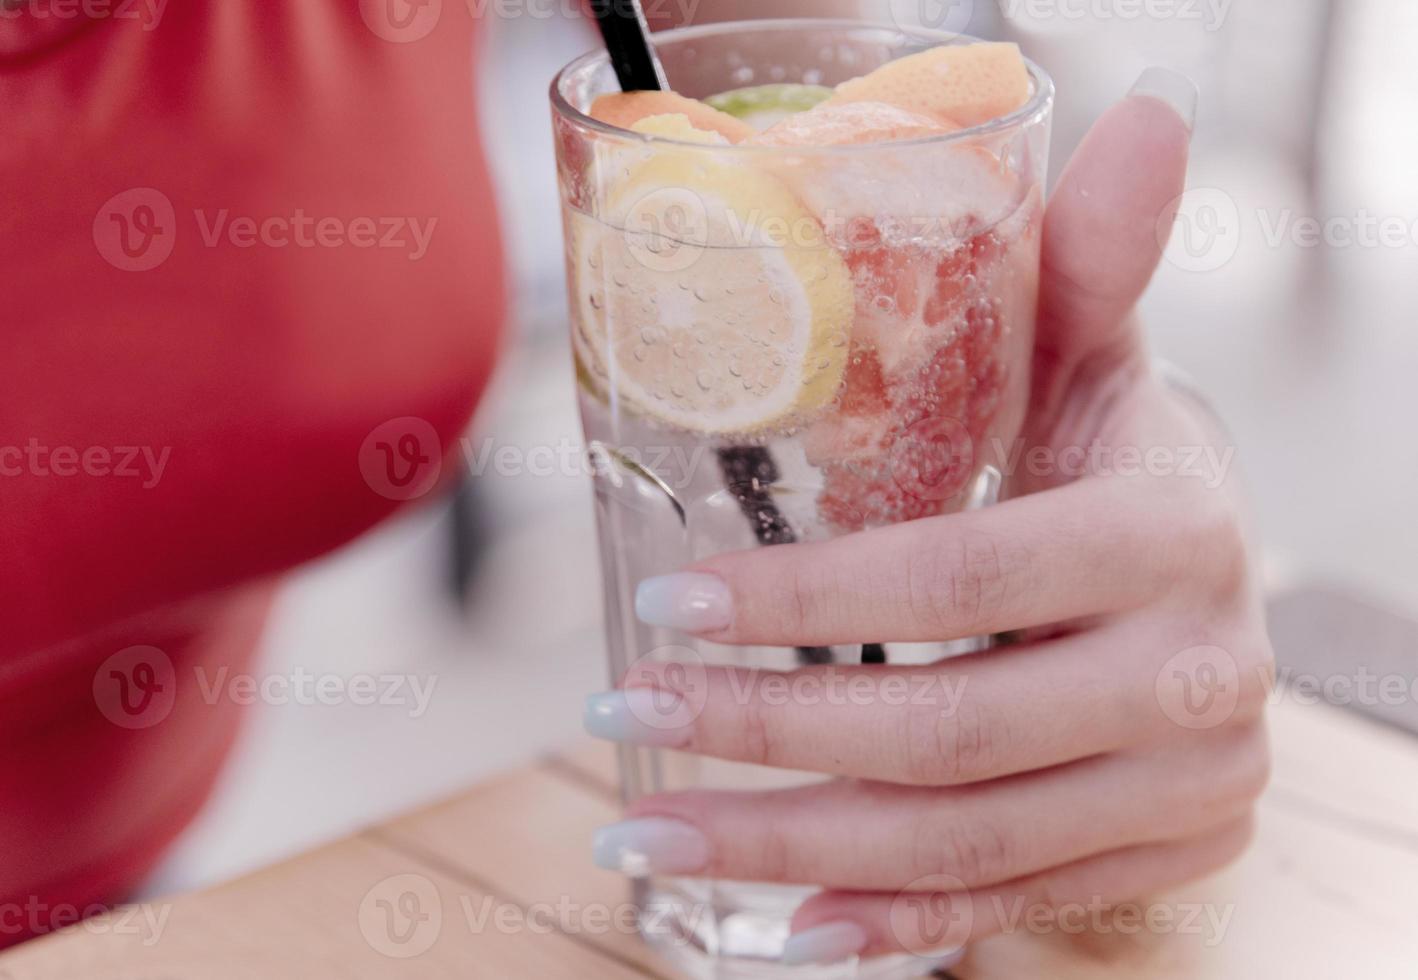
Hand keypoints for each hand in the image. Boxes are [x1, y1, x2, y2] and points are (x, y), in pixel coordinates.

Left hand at [584, 70, 1273, 964]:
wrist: (1203, 582)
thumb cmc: (1114, 457)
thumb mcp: (1097, 359)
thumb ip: (1088, 259)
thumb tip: (1149, 108)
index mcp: (1172, 529)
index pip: (963, 575)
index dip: (809, 599)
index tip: (672, 602)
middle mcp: (1196, 672)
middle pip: (949, 729)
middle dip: (766, 731)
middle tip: (626, 723)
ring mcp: (1189, 781)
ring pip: (964, 839)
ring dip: (790, 846)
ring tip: (653, 830)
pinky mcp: (1168, 847)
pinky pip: (1018, 905)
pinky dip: (892, 917)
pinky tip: (787, 920)